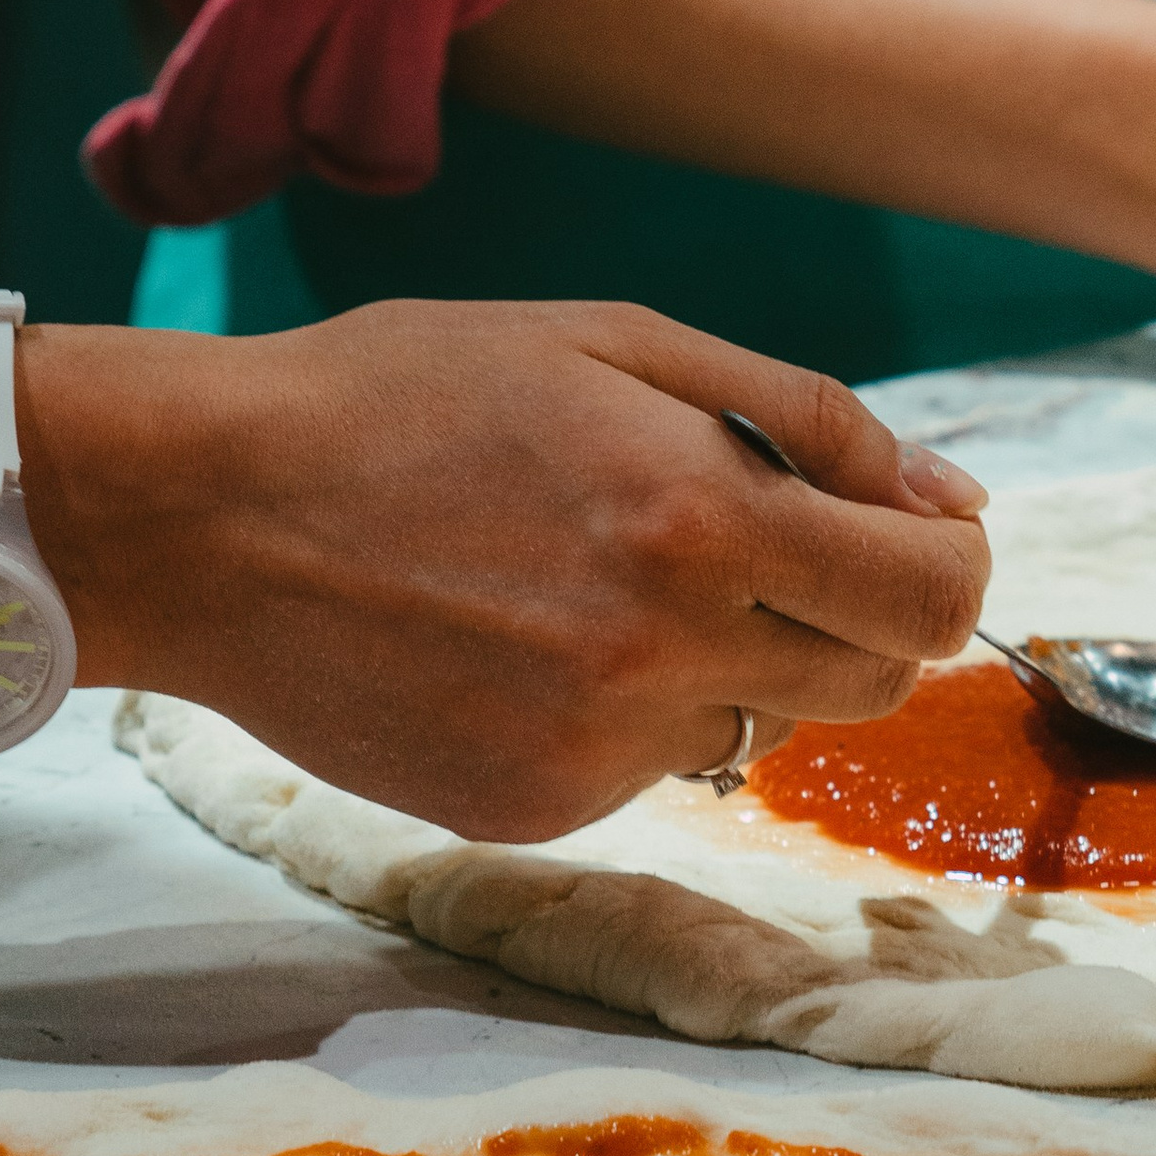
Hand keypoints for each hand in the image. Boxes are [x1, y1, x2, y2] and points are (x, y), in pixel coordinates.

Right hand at [22, 299, 992, 839]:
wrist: (202, 516)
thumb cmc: (407, 398)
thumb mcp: (615, 345)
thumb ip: (807, 423)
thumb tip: (953, 505)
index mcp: (701, 520)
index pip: (932, 597)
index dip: (951, 565)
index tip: (920, 538)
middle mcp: (664, 651)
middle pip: (874, 680)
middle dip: (854, 612)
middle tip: (762, 545)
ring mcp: (596, 749)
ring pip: (760, 725)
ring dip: (730, 659)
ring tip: (598, 578)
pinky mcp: (533, 811)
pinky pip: (649, 766)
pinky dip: (623, 709)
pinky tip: (521, 637)